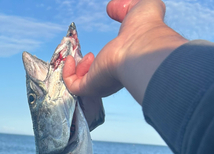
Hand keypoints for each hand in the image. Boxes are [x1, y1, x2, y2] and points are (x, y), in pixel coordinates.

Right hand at [63, 0, 187, 103]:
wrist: (141, 46)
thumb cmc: (146, 28)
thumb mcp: (138, 8)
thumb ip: (125, 7)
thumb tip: (111, 7)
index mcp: (126, 64)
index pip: (111, 70)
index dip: (100, 61)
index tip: (94, 52)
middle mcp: (114, 76)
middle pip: (96, 79)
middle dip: (86, 68)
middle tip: (86, 56)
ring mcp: (102, 82)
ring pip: (83, 84)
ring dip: (77, 70)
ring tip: (79, 57)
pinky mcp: (91, 85)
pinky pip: (73, 86)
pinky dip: (67, 74)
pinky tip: (70, 60)